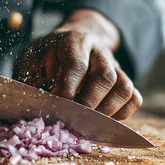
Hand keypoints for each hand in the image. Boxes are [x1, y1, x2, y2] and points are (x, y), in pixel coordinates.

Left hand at [14, 9, 141, 119]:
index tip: (57, 104)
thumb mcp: (31, 61)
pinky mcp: (122, 80)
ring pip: (124, 88)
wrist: (71, 41)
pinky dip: (122, 113)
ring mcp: (115, 67)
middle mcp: (99, 52)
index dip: (68, 88)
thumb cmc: (47, 56)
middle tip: (73, 119)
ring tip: (88, 123)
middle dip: (89, 103)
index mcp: (73, 42)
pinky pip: (134, 98)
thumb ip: (31, 81)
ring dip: (107, 111)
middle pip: (106, 76)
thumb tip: (36, 107)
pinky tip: (102, 120)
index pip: (76, 64)